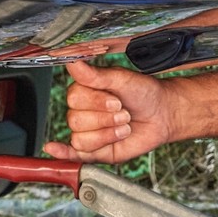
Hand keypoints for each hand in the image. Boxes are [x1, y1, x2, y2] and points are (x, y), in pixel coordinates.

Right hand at [42, 60, 177, 163]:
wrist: (163, 114)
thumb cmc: (144, 93)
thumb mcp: (121, 79)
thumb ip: (94, 74)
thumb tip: (73, 62)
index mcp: (85, 91)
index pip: (74, 98)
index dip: (96, 101)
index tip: (117, 99)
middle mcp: (83, 112)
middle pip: (75, 120)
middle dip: (105, 118)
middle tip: (124, 113)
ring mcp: (89, 132)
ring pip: (80, 138)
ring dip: (107, 134)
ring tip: (124, 127)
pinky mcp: (96, 151)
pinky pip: (74, 154)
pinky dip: (63, 153)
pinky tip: (54, 148)